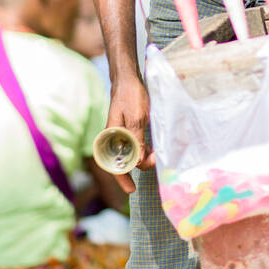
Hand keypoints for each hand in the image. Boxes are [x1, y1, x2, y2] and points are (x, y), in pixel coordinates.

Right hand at [106, 73, 154, 193]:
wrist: (128, 78)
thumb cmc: (130, 94)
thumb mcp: (136, 116)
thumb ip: (136, 139)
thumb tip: (138, 162)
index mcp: (111, 136)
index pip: (113, 164)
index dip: (122, 178)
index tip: (131, 190)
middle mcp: (114, 138)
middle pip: (123, 161)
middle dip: (139, 166)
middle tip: (155, 161)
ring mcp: (121, 134)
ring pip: (131, 154)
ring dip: (143, 158)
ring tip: (157, 155)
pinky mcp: (129, 130)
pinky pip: (135, 146)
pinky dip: (144, 151)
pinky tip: (153, 151)